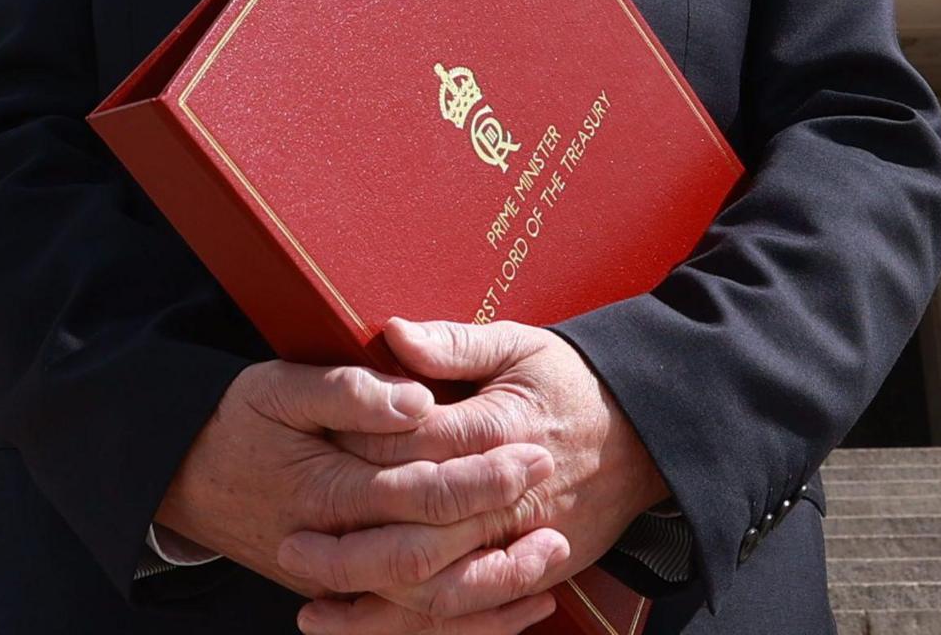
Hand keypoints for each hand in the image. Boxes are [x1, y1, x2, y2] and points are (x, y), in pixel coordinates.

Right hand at [152, 358, 556, 603]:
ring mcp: (341, 580)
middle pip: (429, 551)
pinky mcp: (348, 595)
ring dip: (496, 585)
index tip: (530, 447)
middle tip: (548, 485)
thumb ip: (347, 390)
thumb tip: (416, 400)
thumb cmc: (237, 422)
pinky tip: (520, 603)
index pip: (418, 488)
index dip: (479, 472)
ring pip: (427, 603)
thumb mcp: (276, 385)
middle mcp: (336, 544)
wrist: (185, 479)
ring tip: (552, 551)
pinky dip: (471, 621)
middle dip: (496, 521)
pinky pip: (414, 623)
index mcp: (326, 487)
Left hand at [284, 318, 668, 633]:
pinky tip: (376, 626)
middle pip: (417, 533)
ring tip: (314, 608)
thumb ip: (454, 343)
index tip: (309, 459)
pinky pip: (471, 611)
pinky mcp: (532, 569)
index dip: (357, 454)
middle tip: (292, 545)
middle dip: (349, 549)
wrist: (647, 434)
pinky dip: (422, 628)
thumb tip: (392, 334)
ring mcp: (521, 540)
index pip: (413, 448)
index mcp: (497, 428)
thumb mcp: (521, 345)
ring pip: (438, 589)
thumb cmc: (574, 382)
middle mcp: (506, 495)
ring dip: (373, 604)